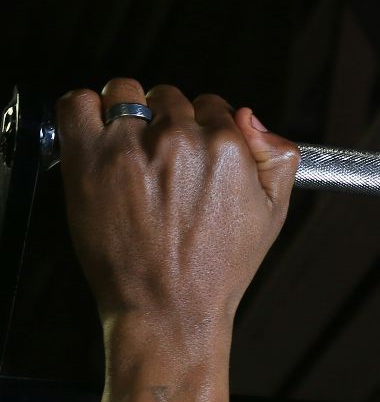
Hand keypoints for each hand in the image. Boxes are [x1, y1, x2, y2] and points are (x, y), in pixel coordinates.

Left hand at [56, 78, 296, 326]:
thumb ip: (278, 157)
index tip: (194, 154)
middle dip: (168, 122)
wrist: (170, 308)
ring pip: (125, 93)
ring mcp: (130, 145)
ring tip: (128, 149)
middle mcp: (179, 139)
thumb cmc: (219, 268)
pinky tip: (96, 136)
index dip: (204, 128)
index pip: (212, 106)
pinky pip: (78, 104)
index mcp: (226, 146)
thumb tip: (250, 117)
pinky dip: (85, 111)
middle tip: (162, 162)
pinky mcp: (88, 157)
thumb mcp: (272, 213)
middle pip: (170, 98)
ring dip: (127, 112)